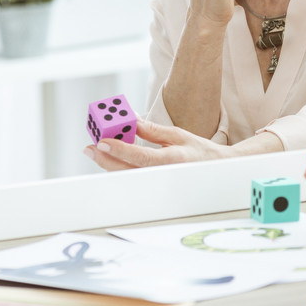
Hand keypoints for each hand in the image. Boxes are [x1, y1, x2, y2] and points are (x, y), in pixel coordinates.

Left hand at [83, 119, 229, 169]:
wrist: (216, 170)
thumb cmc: (198, 150)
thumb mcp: (177, 135)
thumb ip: (151, 129)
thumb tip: (130, 118)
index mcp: (172, 159)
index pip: (141, 156)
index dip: (120, 149)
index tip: (102, 141)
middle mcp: (164, 174)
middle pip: (128, 170)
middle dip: (106, 159)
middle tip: (90, 148)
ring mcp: (159, 183)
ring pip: (127, 176)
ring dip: (109, 163)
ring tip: (97, 150)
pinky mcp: (155, 186)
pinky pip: (133, 177)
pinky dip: (119, 167)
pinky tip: (110, 158)